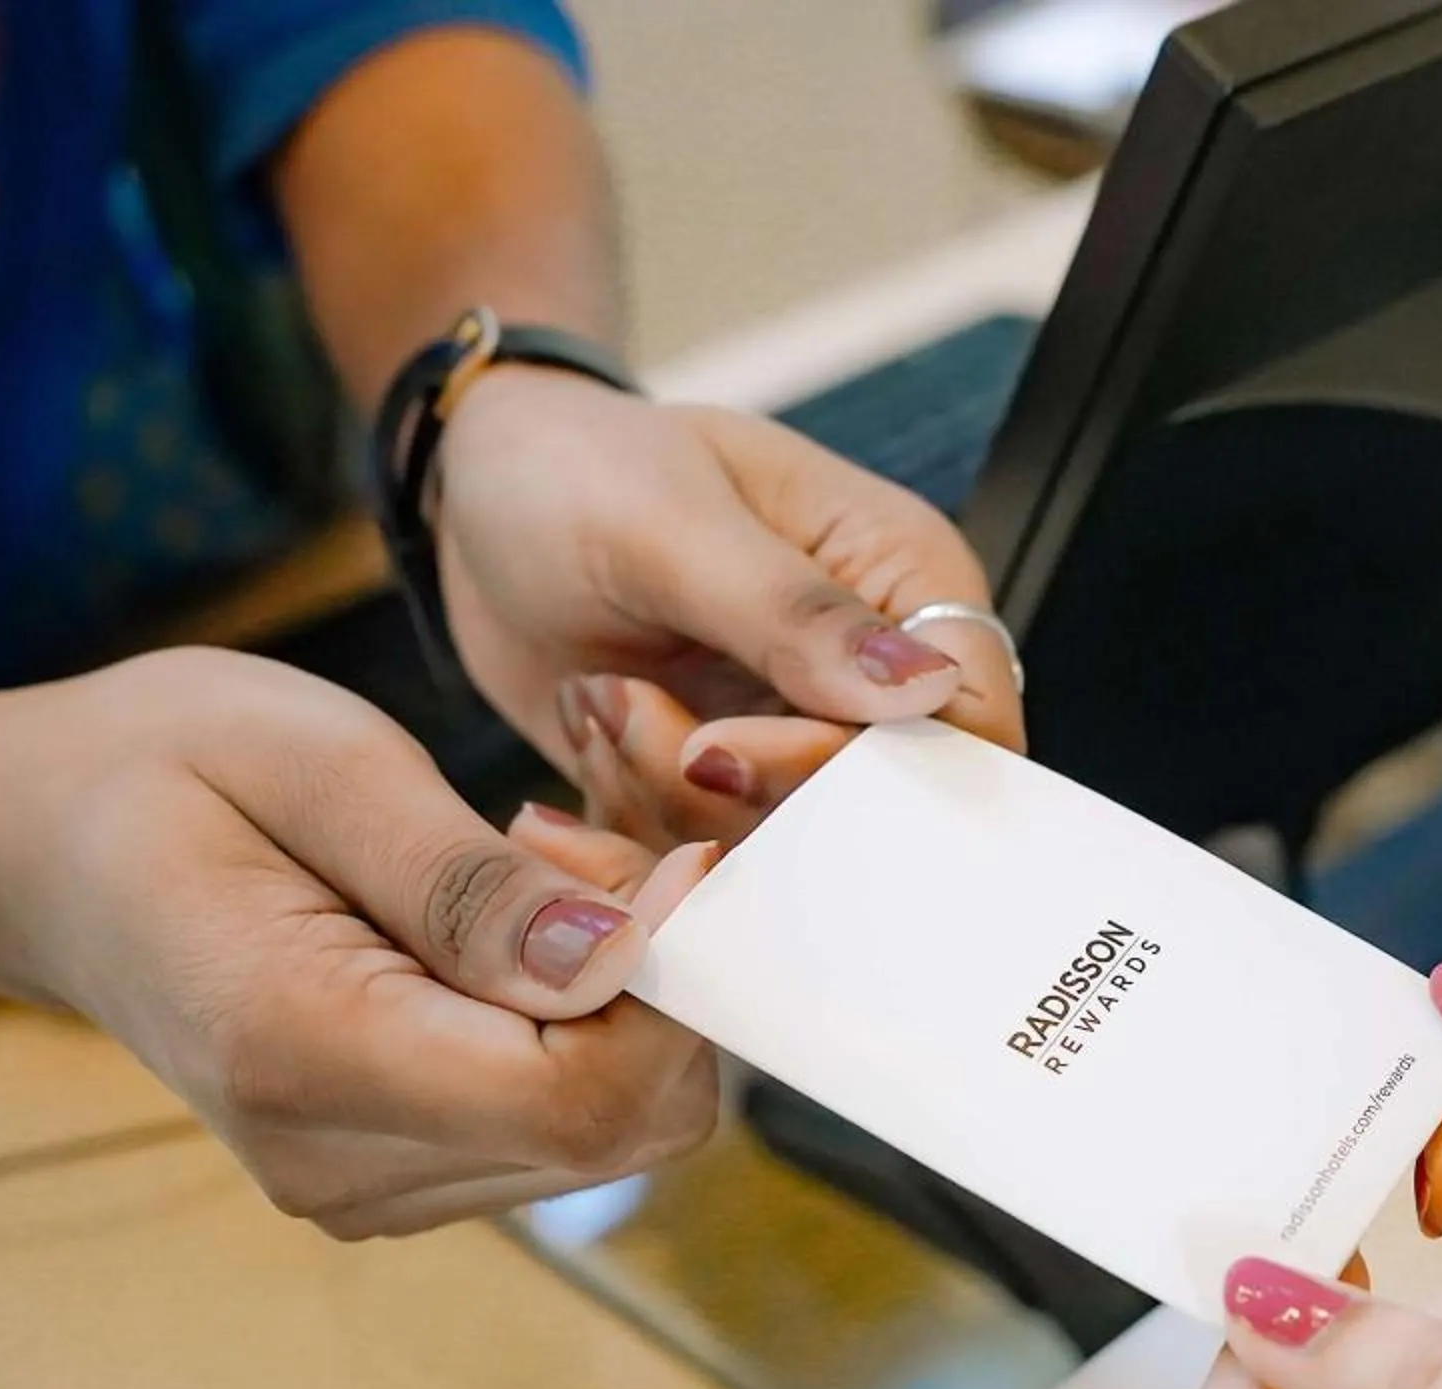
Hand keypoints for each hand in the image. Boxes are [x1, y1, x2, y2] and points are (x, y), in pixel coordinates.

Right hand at [0, 650, 720, 1236]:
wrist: (41, 848)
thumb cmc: (164, 770)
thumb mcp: (316, 763)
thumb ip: (471, 884)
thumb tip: (622, 961)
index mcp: (305, 1057)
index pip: (583, 1097)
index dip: (673, 984)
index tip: (676, 853)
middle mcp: (340, 1163)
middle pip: (623, 1123)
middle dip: (661, 980)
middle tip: (583, 833)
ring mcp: (368, 1188)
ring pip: (615, 1123)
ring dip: (626, 993)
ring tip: (532, 862)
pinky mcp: (402, 1173)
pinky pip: (562, 1117)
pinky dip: (581, 1020)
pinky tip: (513, 926)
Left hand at [435, 369, 1024, 850]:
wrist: (478, 502)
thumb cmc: (576, 467)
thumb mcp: (671, 523)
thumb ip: (794, 612)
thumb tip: (922, 684)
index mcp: (904, 579)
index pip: (962, 725)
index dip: (861, 772)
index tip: (722, 745)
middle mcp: (872, 675)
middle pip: (872, 812)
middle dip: (732, 787)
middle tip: (629, 710)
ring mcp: (800, 741)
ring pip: (781, 851)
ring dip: (664, 800)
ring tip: (598, 700)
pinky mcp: (729, 794)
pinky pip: (705, 868)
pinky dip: (627, 828)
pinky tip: (586, 731)